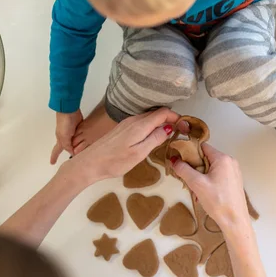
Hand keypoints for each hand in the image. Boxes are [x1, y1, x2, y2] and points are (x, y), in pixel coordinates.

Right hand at [51, 110, 83, 163]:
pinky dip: (83, 140)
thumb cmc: (64, 123)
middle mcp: (66, 137)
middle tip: (73, 159)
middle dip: (70, 152)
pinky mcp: (79, 127)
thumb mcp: (64, 137)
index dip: (54, 157)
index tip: (52, 163)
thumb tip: (72, 153)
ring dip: (77, 146)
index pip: (56, 151)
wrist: (69, 110)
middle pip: (68, 147)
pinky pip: (81, 136)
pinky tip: (86, 143)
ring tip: (81, 153)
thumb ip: (68, 146)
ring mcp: (72, 132)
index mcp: (60, 140)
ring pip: (75, 142)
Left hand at [62, 108, 178, 184]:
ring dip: (161, 123)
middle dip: (171, 120)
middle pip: (157, 113)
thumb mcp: (139, 153)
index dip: (177, 117)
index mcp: (140, 125)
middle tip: (181, 132)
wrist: (90, 163)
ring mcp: (127, 123)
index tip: (185, 128)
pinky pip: (142, 123)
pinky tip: (153, 137)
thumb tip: (169, 127)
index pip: (164, 113)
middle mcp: (134, 120)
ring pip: (149, 118)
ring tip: (170, 135)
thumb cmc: (114, 161)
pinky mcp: (122, 129)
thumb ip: (155, 139)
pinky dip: (151, 126)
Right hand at [172, 144, 249, 230]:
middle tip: (188, 181)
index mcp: (223, 158)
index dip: (189, 153)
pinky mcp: (233, 182)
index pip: (202, 147)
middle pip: (206, 158)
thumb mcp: (197, 184)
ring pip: (210, 169)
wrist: (235, 221)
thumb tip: (174, 160)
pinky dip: (207, 183)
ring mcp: (233, 172)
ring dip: (200, 178)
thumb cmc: (218, 201)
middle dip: (194, 169)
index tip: (179, 162)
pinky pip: (216, 176)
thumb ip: (184, 170)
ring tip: (196, 192)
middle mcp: (230, 162)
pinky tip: (204, 195)